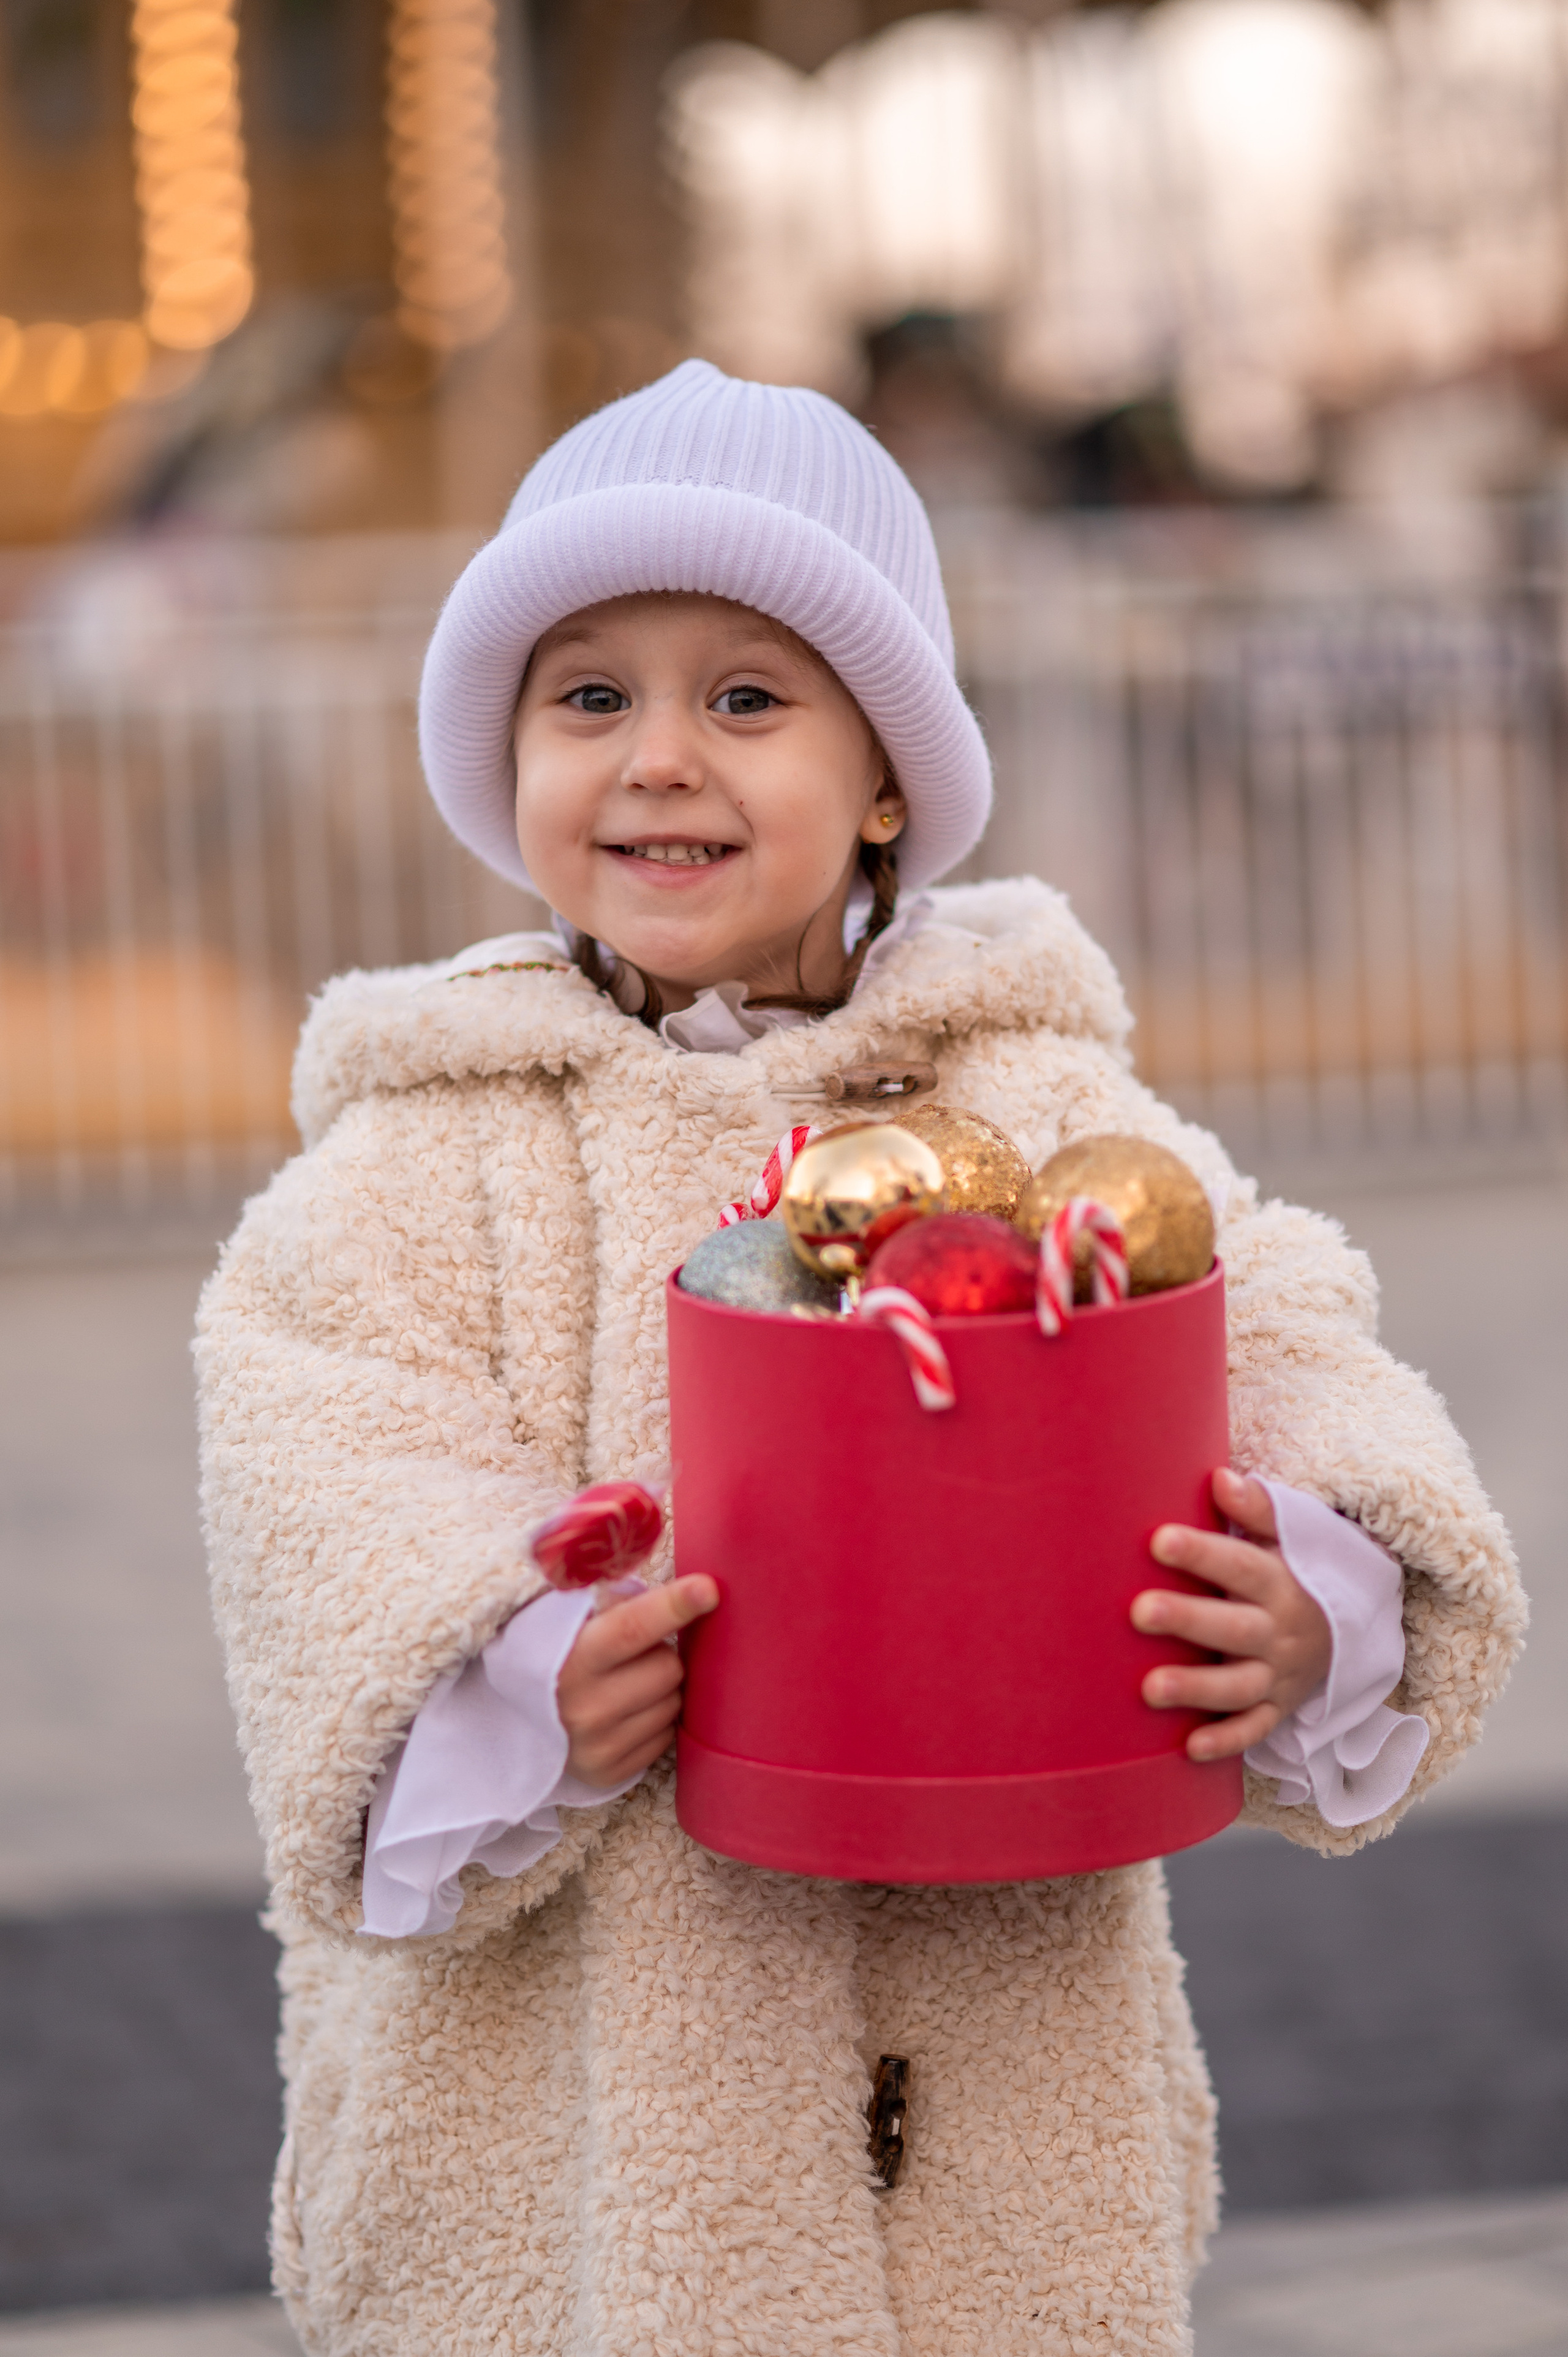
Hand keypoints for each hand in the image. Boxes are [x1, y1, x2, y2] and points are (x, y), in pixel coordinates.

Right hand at [556, 1575, 718, 1788]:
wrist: (518, 1723)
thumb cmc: (560, 1658)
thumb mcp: (573, 1623)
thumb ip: (620, 1604)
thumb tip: (688, 1592)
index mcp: (571, 1658)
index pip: (632, 1628)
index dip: (673, 1606)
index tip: (709, 1589)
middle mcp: (583, 1706)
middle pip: (669, 1667)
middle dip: (661, 1655)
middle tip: (636, 1656)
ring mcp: (598, 1744)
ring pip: (674, 1702)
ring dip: (661, 1689)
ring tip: (627, 1686)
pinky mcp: (610, 1772)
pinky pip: (666, 1736)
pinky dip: (655, 1721)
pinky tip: (627, 1714)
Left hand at [1129, 1468, 1330, 1762]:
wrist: (1347, 1628)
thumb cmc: (1293, 1572)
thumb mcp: (1288, 1538)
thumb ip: (1257, 1508)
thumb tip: (1219, 1477)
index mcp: (1280, 1582)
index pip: (1240, 1565)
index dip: (1202, 1552)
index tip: (1158, 1539)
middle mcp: (1280, 1632)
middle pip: (1233, 1626)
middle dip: (1187, 1619)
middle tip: (1139, 1611)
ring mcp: (1279, 1675)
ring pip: (1238, 1685)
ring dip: (1195, 1688)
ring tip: (1149, 1688)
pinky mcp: (1276, 1708)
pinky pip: (1253, 1729)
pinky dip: (1226, 1741)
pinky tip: (1188, 1747)